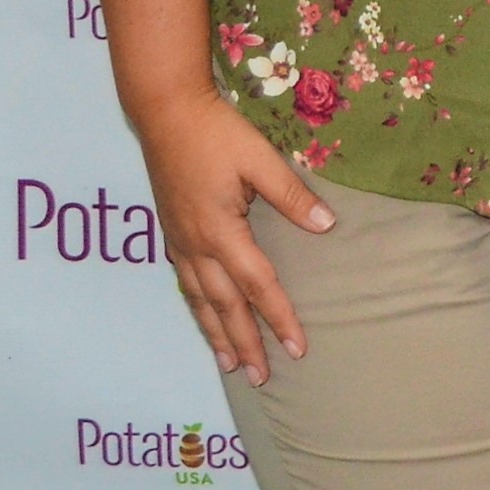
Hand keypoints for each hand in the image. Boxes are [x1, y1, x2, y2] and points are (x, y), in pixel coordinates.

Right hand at [136, 91, 332, 382]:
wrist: (164, 112)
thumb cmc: (216, 132)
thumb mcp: (259, 158)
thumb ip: (291, 195)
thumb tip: (326, 226)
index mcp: (221, 232)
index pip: (258, 286)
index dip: (279, 318)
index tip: (297, 349)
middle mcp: (196, 246)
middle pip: (224, 306)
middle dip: (244, 343)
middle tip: (260, 377)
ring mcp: (179, 242)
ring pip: (199, 300)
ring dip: (215, 334)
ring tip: (228, 365)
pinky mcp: (170, 232)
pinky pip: (185, 283)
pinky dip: (197, 308)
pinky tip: (203, 315)